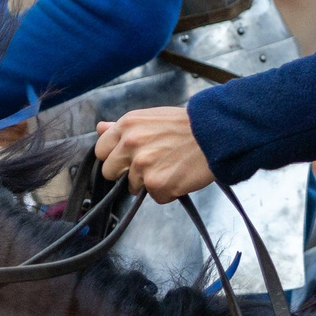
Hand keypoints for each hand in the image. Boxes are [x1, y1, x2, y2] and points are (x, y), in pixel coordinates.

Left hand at [95, 106, 214, 203]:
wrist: (215, 134)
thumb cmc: (186, 125)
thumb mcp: (150, 118)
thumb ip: (122, 127)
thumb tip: (100, 128)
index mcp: (127, 126)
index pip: (101, 150)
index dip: (113, 157)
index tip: (125, 159)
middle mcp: (130, 145)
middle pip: (110, 172)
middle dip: (125, 173)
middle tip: (148, 166)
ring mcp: (142, 166)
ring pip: (133, 187)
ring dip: (150, 182)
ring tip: (170, 167)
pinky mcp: (157, 185)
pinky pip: (155, 197)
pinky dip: (168, 192)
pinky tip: (179, 176)